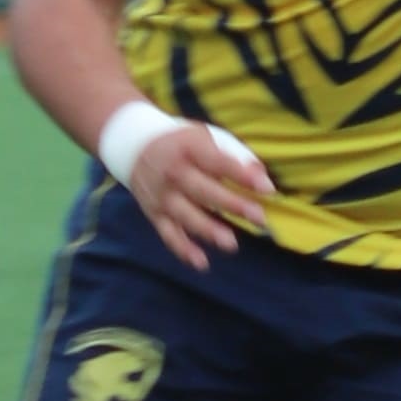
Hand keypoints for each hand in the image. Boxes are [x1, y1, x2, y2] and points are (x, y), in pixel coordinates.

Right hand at [118, 118, 271, 271]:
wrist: (134, 148)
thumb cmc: (182, 144)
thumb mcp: (206, 137)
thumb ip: (236, 155)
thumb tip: (262, 180)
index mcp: (189, 148)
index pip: (217, 162)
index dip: (241, 174)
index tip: (267, 189)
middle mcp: (173, 172)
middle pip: (202, 191)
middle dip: (231, 204)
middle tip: (259, 218)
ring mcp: (162, 196)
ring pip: (185, 215)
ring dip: (207, 230)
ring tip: (230, 244)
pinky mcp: (155, 214)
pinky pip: (168, 234)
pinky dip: (183, 249)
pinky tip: (201, 263)